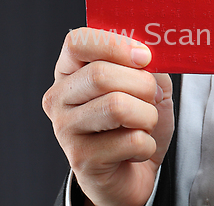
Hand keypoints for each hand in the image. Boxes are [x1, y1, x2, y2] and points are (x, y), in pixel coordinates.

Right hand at [42, 28, 173, 205]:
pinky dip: (147, 144)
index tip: (144, 57)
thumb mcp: (147, 84)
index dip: (116, 44)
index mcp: (72, 71)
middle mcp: (60, 97)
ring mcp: (66, 129)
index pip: (78, 41)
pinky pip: (131, 140)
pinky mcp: (82, 159)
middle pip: (101, 75)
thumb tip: (149, 54)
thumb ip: (146, 65)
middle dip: (143, 85)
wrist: (133, 172)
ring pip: (117, 107)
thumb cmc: (136, 123)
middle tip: (152, 97)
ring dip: (147, 116)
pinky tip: (136, 149)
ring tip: (144, 124)